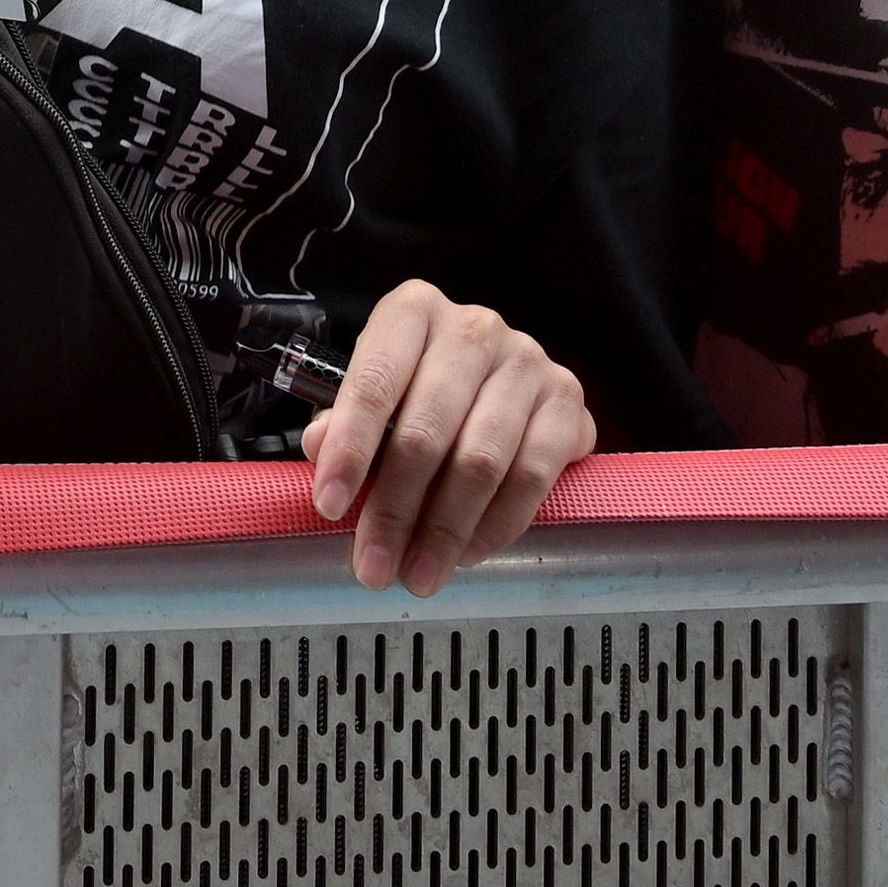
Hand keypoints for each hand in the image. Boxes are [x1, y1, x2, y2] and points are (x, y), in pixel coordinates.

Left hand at [306, 278, 590, 593]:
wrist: (500, 378)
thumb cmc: (422, 388)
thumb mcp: (377, 395)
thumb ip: (344, 421)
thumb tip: (320, 447)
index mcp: (414, 311)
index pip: (376, 380)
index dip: (349, 448)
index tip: (329, 506)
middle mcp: (474, 328)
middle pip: (428, 429)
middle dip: (396, 509)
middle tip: (375, 567)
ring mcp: (527, 360)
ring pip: (482, 459)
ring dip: (446, 529)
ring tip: (420, 574)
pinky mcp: (567, 398)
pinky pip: (533, 474)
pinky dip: (498, 523)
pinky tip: (470, 553)